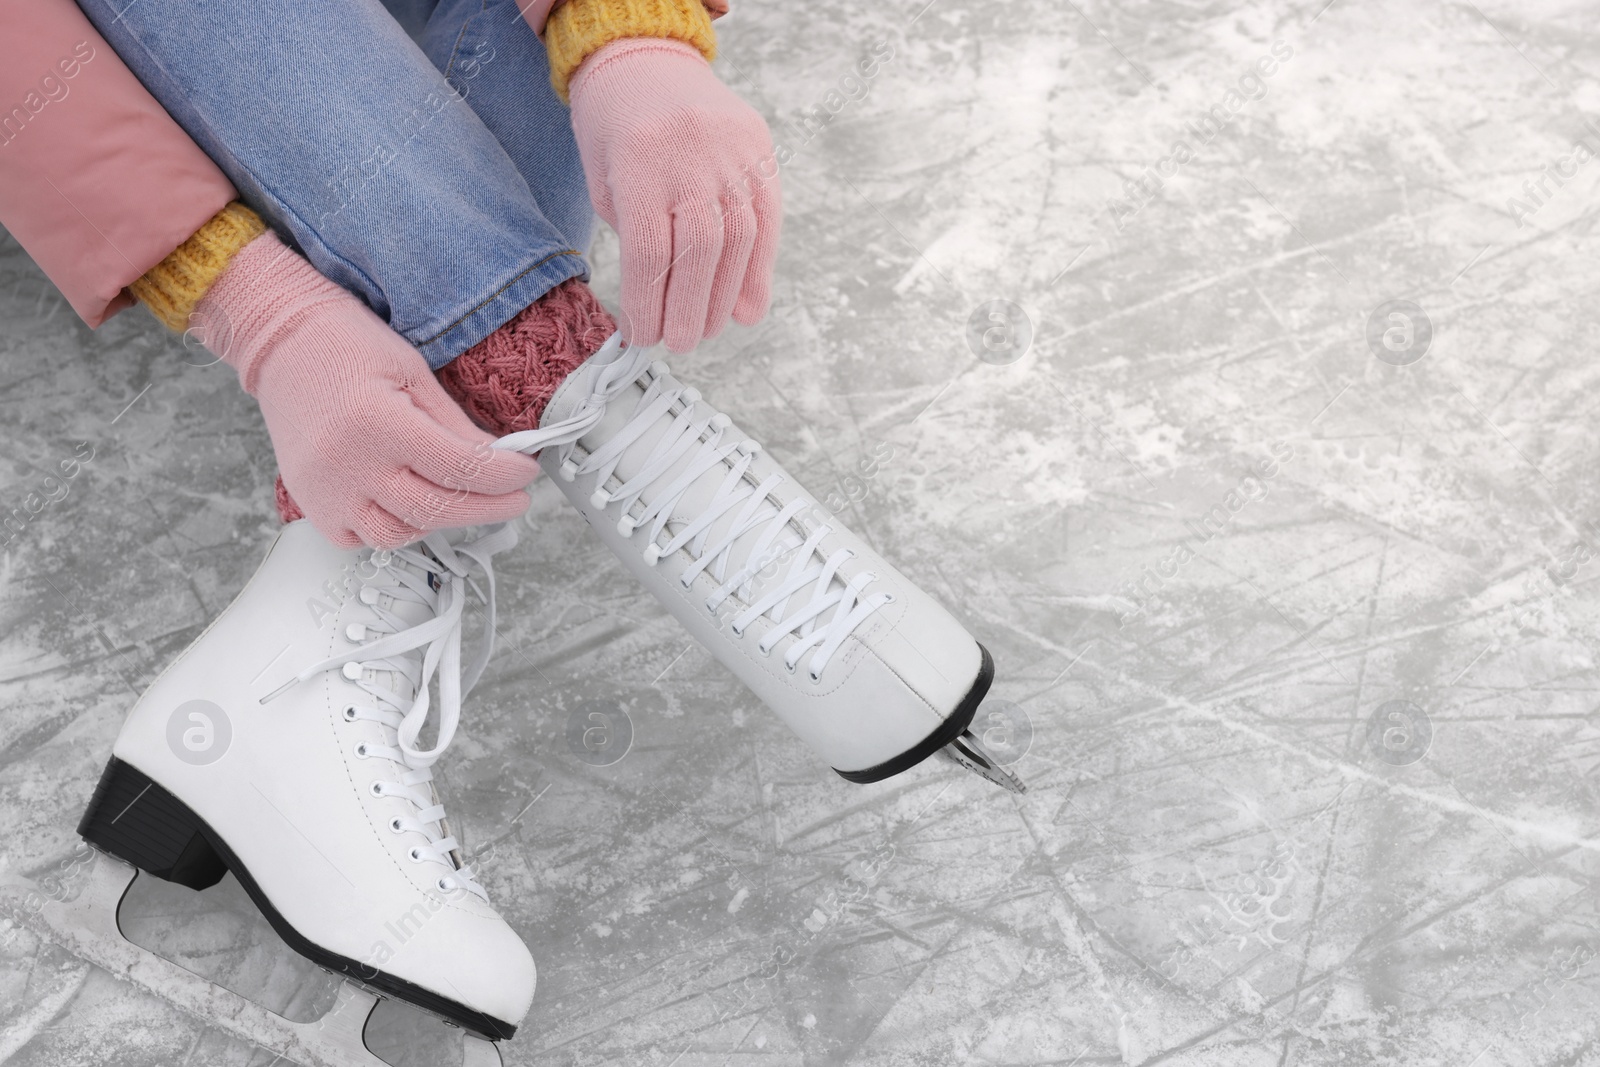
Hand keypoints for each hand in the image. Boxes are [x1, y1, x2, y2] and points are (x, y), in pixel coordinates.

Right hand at [194, 233, 541, 547]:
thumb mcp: (414, 372)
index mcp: (378, 422)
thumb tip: (501, 460)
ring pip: (398, 535)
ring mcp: (324, 490)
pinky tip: (410, 507)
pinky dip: (392, 530)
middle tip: (516, 499)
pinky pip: (358, 540)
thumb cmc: (347, 345)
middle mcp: (347, 464)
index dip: (504, 476)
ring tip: (461, 499)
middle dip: (488, 508)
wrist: (282, 340)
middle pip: (435, 509)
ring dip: (439, 522)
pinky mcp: (310, 502)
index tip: (527, 472)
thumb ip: (456, 424)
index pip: (460, 467)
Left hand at [569, 38, 779, 351]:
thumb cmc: (614, 126)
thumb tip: (662, 306)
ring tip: (707, 330)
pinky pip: (766, 218)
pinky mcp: (759, 149)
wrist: (646, 56)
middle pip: (699, 250)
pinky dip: (759, 268)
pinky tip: (747, 306)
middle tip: (680, 343)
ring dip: (724, 297)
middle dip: (689, 308)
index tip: (643, 336)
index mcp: (641, 160)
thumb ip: (635, 234)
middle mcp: (692, 154)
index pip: (651, 249)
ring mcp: (732, 151)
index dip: (649, 304)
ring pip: (738, 239)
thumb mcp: (605, 179)